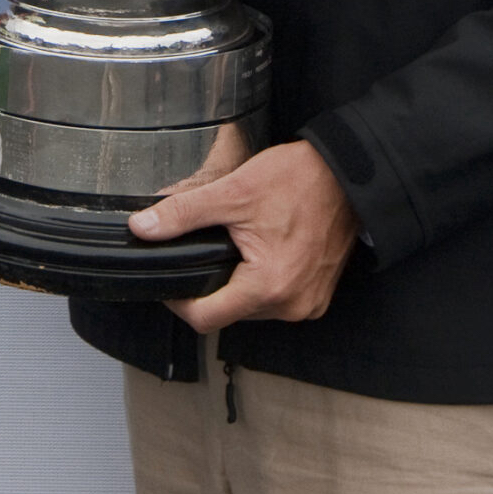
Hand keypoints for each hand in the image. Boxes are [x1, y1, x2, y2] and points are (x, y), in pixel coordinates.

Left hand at [131, 138, 362, 335]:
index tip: (168, 281)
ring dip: (237, 284)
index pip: (204, 318)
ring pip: (251, 308)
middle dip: (209, 287)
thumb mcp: (231, 193)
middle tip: (203, 251)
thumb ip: (182, 214)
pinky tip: (260, 254)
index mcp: (267, 287)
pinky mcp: (318, 295)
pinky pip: (276, 300)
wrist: (349, 175)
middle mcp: (291, 305)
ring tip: (235, 248)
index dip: (177, 302)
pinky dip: (261, 282)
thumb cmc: (298, 180)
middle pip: (228, 313)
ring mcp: (308, 303)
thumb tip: (143, 227)